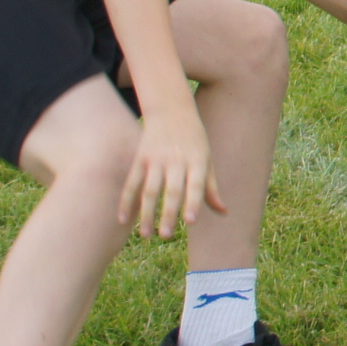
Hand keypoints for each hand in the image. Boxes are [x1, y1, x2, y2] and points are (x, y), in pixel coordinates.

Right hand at [120, 106, 219, 236]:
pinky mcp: (140, 158)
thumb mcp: (207, 159)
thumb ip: (212, 187)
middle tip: (165, 236)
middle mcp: (176, 160)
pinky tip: (123, 219)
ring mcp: (156, 159)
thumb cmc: (194, 140)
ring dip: (146, 214)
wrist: (171, 110)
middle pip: (171, 191)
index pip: (196, 185)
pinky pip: (131, 183)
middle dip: (168, 214)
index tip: (190, 221)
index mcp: (197, 161)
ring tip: (146, 235)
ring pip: (149, 190)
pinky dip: (126, 201)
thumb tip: (224, 212)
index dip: (193, 203)